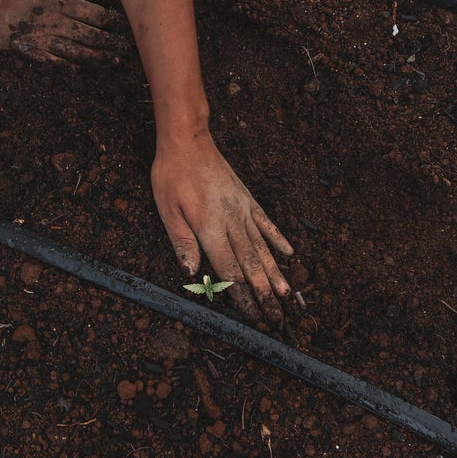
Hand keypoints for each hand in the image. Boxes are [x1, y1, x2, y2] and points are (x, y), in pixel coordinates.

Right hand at [0, 0, 130, 62]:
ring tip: (109, 61)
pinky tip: (82, 67)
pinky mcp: (30, 50)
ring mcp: (42, 38)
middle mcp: (55, 21)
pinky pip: (54, 61)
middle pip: (90, 35)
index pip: (95, 14)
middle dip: (109, 43)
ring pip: (76, 51)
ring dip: (95, 57)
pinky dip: (70, 65)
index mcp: (60, 1)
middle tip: (123, 48)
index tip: (123, 28)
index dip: (112, 22)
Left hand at [151, 132, 293, 322]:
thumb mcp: (167, 210)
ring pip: (262, 248)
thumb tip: (191, 274)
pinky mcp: (247, 198)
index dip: (240, 295)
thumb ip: (182, 243)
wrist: (188, 141)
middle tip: (276, 317)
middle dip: (263, 294)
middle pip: (250, 264)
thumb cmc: (172, 175)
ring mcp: (243, 210)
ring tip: (288, 294)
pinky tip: (289, 254)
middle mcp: (231, 222)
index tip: (252, 316)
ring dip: (275, 273)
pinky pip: (266, 223)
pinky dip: (278, 240)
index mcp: (210, 228)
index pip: (228, 270)